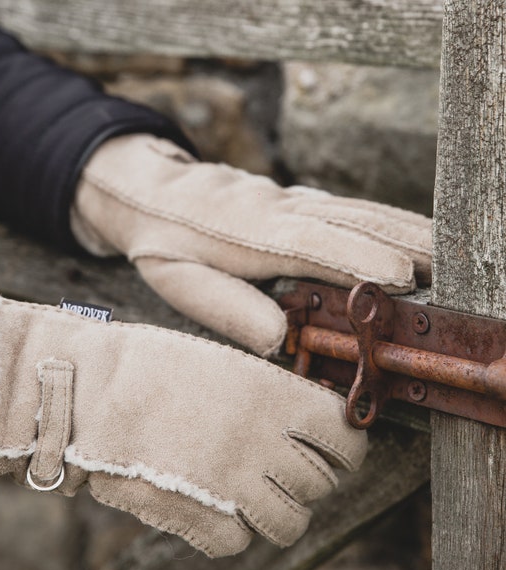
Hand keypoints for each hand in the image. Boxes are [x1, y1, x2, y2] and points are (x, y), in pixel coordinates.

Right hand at [0, 288, 365, 556]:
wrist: (89, 387)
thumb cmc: (151, 364)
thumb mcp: (223, 363)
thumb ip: (271, 396)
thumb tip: (305, 424)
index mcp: (275, 398)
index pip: (345, 440)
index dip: (344, 448)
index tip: (332, 448)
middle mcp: (265, 444)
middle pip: (322, 484)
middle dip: (308, 476)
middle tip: (281, 463)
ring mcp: (233, 485)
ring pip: (291, 523)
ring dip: (278, 509)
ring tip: (252, 489)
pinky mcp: (197, 516)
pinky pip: (240, 541)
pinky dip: (234, 529)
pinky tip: (214, 502)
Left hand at [71, 134, 430, 355]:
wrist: (152, 192)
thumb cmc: (164, 241)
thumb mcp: (180, 281)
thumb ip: (228, 307)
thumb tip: (278, 339)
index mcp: (254, 234)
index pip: (317, 244)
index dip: (361, 258)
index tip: (407, 276)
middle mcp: (282, 210)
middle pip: (354, 222)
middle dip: (407, 244)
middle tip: (454, 270)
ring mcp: (292, 201)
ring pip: (359, 211)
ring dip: (406, 229)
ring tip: (448, 250)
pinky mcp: (296, 201)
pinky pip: (349, 209)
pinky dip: (386, 220)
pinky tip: (408, 231)